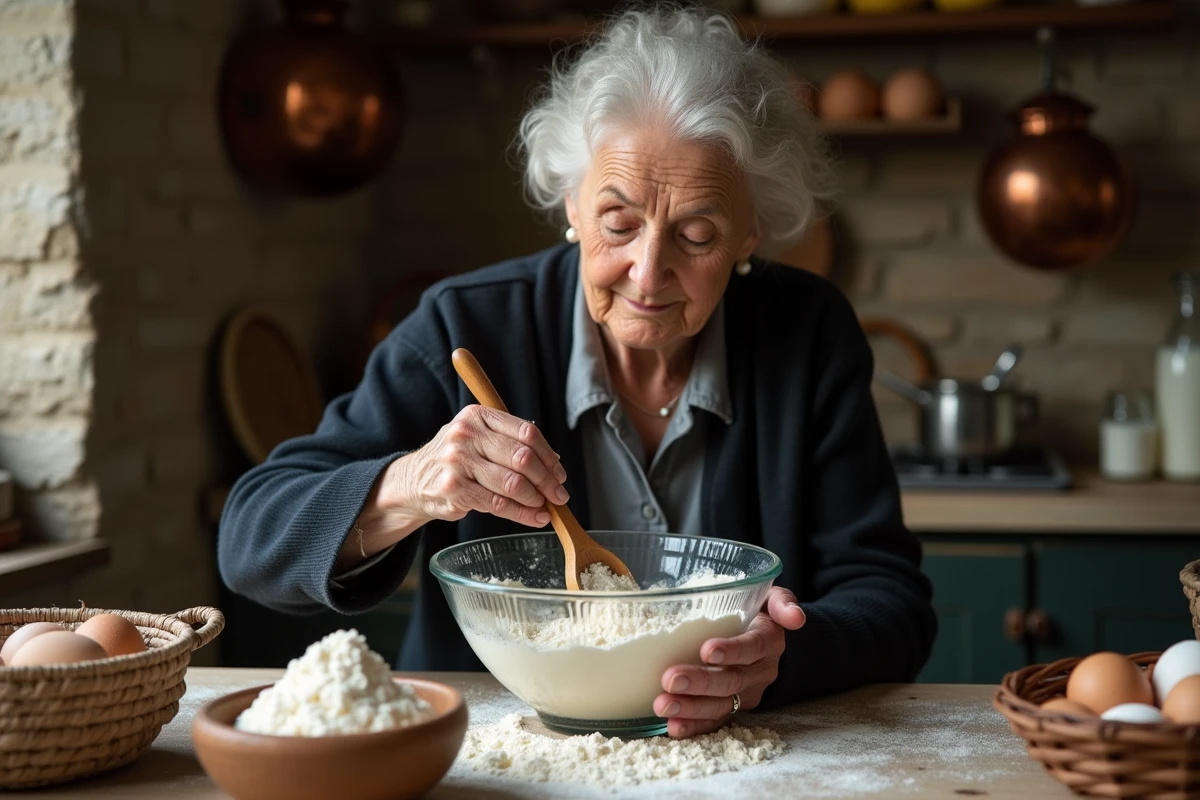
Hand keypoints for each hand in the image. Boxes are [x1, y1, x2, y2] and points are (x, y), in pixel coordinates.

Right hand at [392, 405, 568, 528]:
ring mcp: (457, 462)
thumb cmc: (454, 459)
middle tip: (559, 494)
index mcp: (476, 416)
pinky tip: (535, 517)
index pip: (526, 433)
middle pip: (522, 457)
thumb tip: (553, 461)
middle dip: (547, 480)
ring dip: (536, 498)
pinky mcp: (454, 490)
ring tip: (547, 506)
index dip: (549, 456)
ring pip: (513, 483)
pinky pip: (498, 504)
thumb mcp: (476, 437)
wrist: (413, 481)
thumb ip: (510, 442)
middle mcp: (465, 435)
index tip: (559, 472)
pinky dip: (522, 513)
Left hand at [654, 586, 805, 737]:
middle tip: (671, 679)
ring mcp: (747, 693)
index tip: (706, 650)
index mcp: (769, 641)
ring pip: (722, 705)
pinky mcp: (734, 707)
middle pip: (732, 680)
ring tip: (663, 705)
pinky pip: (715, 720)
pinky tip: (672, 726)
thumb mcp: (772, 599)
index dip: (732, 650)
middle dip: (701, 682)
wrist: (766, 639)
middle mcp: (760, 671)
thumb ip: (782, 602)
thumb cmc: (757, 612)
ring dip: (691, 707)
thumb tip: (795, 618)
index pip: (753, 647)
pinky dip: (694, 726)